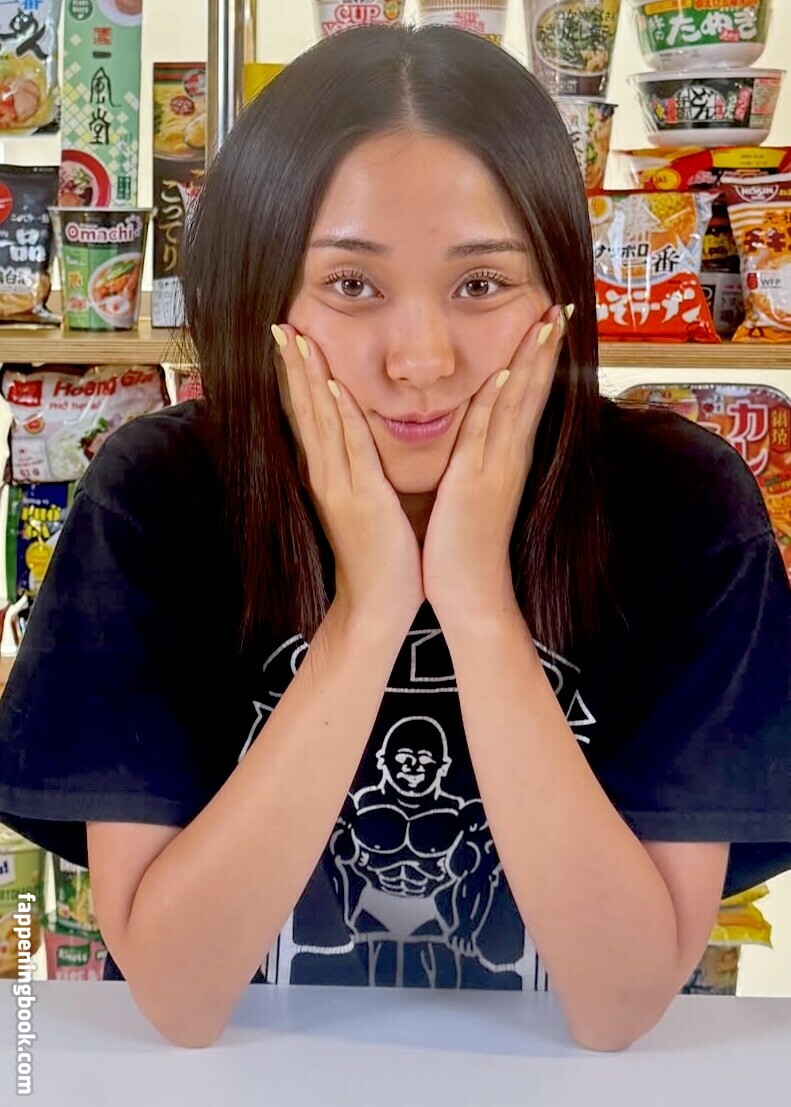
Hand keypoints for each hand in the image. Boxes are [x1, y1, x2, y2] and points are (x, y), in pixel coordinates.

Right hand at [272, 324, 424, 628]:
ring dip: (308, 378)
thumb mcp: (365, 506)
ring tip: (295, 338)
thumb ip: (359, 475)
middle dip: (294, 365)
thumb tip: (360, 449)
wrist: (376, 606)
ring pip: (321, 420)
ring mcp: (340, 486)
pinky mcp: (361, 500)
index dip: (300, 377)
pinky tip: (333, 386)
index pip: (312, 416)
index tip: (291, 339)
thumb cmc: (379, 558)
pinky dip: (340, 416)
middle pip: (306, 410)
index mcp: (330, 475)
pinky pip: (350, 449)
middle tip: (280, 324)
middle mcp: (327, 475)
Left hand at [421, 307, 564, 624]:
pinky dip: (498, 404)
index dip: (538, 357)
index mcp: (506, 457)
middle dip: (545, 346)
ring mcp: (496, 469)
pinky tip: (503, 374)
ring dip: (531, 361)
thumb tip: (479, 438)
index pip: (526, 395)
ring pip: (517, 404)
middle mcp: (509, 457)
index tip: (550, 320)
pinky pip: (487, 436)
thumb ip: (479, 461)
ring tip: (546, 320)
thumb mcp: (475, 493)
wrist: (471, 594)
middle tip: (560, 302)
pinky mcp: (476, 485)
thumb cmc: (466, 547)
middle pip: (531, 390)